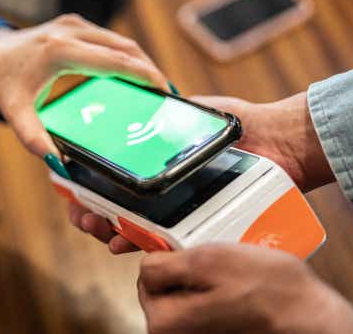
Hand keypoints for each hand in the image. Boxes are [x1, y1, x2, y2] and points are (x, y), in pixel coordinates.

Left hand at [0, 14, 167, 156]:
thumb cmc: (4, 83)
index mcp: (60, 51)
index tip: (164, 90)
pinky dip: (126, 57)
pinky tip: (134, 76)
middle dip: (149, 70)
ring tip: (156, 88)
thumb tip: (56, 162)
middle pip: (124, 48)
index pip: (114, 61)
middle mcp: (71, 31)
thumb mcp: (15, 112)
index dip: (144, 74)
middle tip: (166, 95)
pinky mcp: (76, 24)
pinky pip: (110, 40)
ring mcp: (75, 24)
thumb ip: (33, 137)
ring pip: (120, 41)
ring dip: (140, 62)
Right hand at [71, 92, 337, 253]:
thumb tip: (127, 108)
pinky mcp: (196, 223)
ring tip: (98, 229)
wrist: (281, 142)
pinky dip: (138, 243)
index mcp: (154, 160)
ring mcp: (177, 207)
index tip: (71, 185)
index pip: (110, 174)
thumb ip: (161, 114)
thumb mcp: (193, 112)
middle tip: (82, 216)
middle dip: (89, 211)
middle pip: (113, 202)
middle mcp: (161, 186)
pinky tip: (122, 243)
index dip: (85, 181)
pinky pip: (162, 238)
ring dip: (107, 229)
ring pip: (131, 224)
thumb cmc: (240, 123)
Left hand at [137, 244, 352, 333]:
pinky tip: (241, 293)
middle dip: (186, 272)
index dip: (170, 257)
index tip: (192, 252)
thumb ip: (163, 265)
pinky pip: (207, 309)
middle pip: (165, 287)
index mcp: (162, 323)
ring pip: (187, 296)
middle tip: (219, 266)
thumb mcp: (207, 261)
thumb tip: (145, 263)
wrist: (313, 322)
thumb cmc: (269, 292)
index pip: (146, 274)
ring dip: (206, 283)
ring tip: (234, 279)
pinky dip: (219, 297)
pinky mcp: (216, 333)